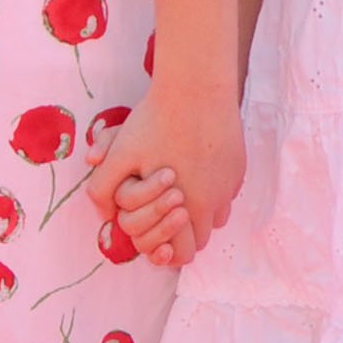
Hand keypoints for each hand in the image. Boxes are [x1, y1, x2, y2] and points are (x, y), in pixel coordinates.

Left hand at [86, 84, 243, 263]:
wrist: (195, 87)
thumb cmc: (155, 122)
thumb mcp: (119, 154)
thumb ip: (103, 189)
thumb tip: (104, 212)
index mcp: (184, 210)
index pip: (183, 254)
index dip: (167, 249)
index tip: (155, 232)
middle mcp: (213, 204)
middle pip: (202, 239)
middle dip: (182, 232)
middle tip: (163, 209)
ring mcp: (229, 186)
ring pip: (217, 216)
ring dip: (200, 211)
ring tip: (179, 187)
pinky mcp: (238, 168)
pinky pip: (226, 192)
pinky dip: (213, 189)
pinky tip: (196, 166)